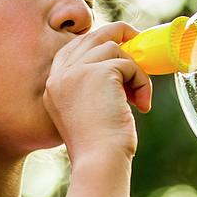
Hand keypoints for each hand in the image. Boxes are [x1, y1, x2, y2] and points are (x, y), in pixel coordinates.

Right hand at [42, 21, 152, 164]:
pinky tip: (142, 105)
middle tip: (138, 43)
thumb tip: (120, 69)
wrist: (98, 162)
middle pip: (92, 36)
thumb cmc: (99, 147)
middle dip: (119, 34)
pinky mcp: (98, 73)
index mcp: (54, 85)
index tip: (119, 52)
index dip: (97, 44)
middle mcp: (60, 75)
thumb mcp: (87, 112)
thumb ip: (92, 88)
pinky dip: (142, 82)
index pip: (73, 48)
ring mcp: (76, 71)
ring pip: (114, 48)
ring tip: (138, 98)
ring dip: (134, 70)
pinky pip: (129, 64)